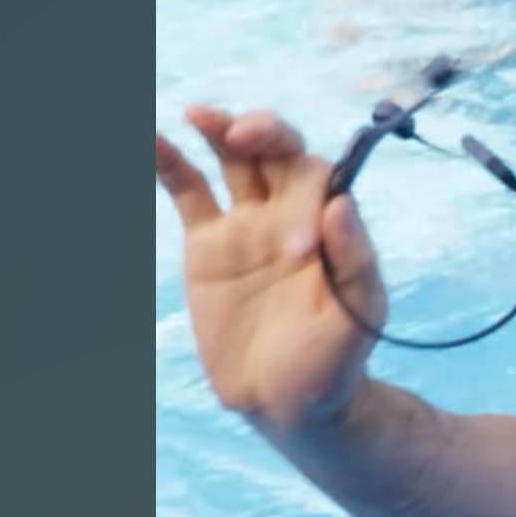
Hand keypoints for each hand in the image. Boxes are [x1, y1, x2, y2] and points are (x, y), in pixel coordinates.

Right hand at [155, 108, 388, 431]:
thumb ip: (355, 261)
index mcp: (332, 226)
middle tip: (244, 136)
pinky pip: (188, 192)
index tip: (296, 250)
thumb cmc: (334, 361)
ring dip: (221, 131)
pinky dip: (170, 164)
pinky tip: (156, 139)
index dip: (304, 199)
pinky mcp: (207, 244)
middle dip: (264, 132)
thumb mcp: (359, 317)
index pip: (318, 181)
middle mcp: (292, 214)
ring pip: (234, 160)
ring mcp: (248, 225)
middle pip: (278, 152)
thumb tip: (342, 202)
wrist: (288, 401)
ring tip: (200, 115)